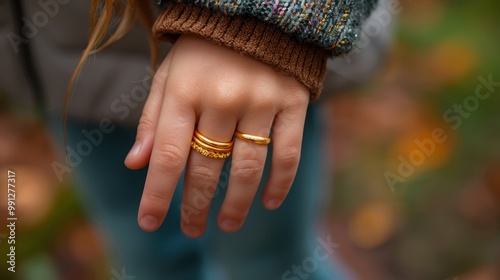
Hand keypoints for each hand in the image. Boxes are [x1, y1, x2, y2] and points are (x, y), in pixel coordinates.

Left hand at [125, 34, 308, 237]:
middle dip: (195, 205)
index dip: (157, 194)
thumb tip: (136, 163)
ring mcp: (261, 101)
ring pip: (247, 168)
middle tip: (191, 228)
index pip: (166, 156)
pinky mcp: (292, 102)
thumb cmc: (204, 51)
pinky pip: (288, 153)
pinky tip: (269, 202)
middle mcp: (221, 98)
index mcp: (184, 90)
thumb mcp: (169, 75)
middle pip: (206, 167)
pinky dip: (280, 183)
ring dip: (236, 204)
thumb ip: (153, 118)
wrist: (257, 15)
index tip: (151, 222)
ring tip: (227, 224)